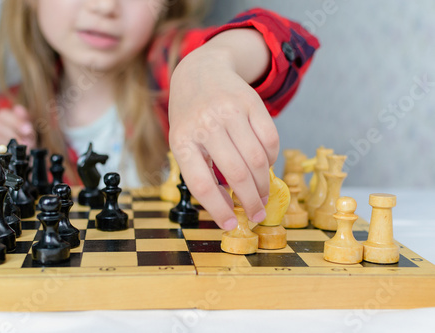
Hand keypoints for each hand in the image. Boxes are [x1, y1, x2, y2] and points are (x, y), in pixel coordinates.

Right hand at [0, 105, 35, 176]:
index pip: (2, 115)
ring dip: (10, 144)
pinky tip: (10, 157)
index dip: (16, 120)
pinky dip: (1, 153)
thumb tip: (19, 108)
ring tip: (21, 151)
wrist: (17, 175)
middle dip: (15, 134)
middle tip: (28, 143)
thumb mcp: (27, 138)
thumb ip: (24, 122)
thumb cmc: (20, 155)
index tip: (28, 129)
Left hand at [168, 45, 278, 229]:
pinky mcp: (252, 103)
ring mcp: (230, 112)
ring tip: (263, 195)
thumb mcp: (183, 141)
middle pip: (237, 174)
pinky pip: (271, 140)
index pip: (201, 184)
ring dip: (264, 184)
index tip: (231, 224)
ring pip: (258, 159)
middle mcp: (206, 124)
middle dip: (251, 201)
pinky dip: (272, 159)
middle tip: (257, 214)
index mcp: (182, 140)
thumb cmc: (190, 116)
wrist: (201, 71)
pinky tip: (265, 165)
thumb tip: (226, 205)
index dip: (218, 209)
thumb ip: (200, 170)